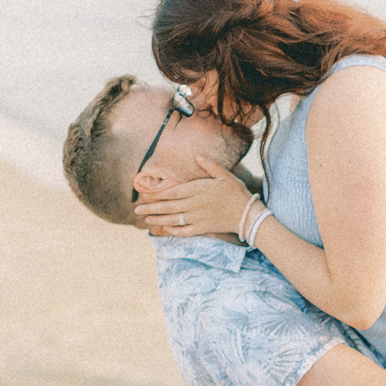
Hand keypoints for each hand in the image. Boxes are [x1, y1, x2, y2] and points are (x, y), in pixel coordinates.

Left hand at [133, 157, 253, 238]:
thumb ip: (210, 165)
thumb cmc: (236, 192)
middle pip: (169, 206)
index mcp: (198, 190)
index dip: (158, 194)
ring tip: (146, 219)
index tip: (146, 195)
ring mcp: (198, 218)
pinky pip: (184, 231)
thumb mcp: (225, 175)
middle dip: (151, 208)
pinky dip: (173, 230)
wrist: (248, 215)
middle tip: (137, 209)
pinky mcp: (202, 228)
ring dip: (158, 219)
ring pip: (173, 219)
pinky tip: (164, 229)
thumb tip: (197, 155)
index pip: (173, 192)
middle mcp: (195, 205)